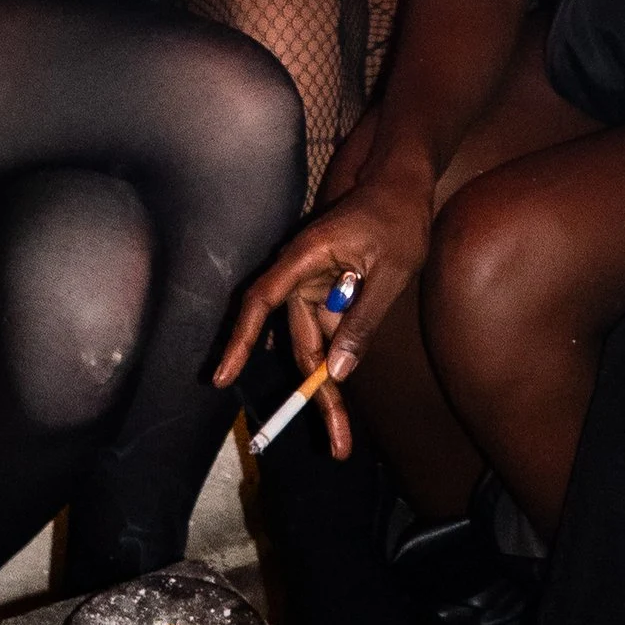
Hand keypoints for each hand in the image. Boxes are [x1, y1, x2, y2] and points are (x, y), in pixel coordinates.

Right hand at [212, 168, 435, 463]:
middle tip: (336, 440)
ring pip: (312, 343)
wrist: (402, 183)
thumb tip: (338, 372)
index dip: (240, 340)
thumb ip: (362, 321)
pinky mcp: (326, 291)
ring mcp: (313, 284)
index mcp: (305, 259)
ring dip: (326, 385)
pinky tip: (338, 401)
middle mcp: (300, 274)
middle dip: (314, 393)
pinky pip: (325, 331)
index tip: (221, 377)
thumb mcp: (391, 272)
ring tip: (341, 434)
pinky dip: (334, 361)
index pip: (261, 302)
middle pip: (297, 342)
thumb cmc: (398, 219)